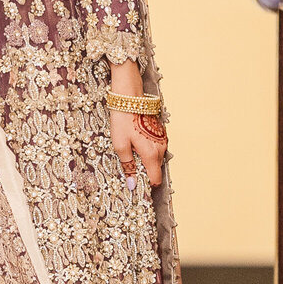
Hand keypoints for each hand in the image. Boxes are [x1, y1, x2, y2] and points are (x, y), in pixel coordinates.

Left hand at [108, 60, 164, 185]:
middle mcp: (161, 148)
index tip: (137, 186)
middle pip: (156, 169)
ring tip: (131, 151)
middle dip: (145, 171)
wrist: (130, 97)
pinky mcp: (160, 132)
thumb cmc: (123, 121)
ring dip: (146, 160)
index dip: (146, 185)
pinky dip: (148, 150)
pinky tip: (136, 142)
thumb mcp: (120, 145)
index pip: (155, 179)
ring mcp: (162, 139)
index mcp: (152, 154)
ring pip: (156, 158)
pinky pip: (156, 147)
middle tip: (130, 166)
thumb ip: (128, 166)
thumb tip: (133, 185)